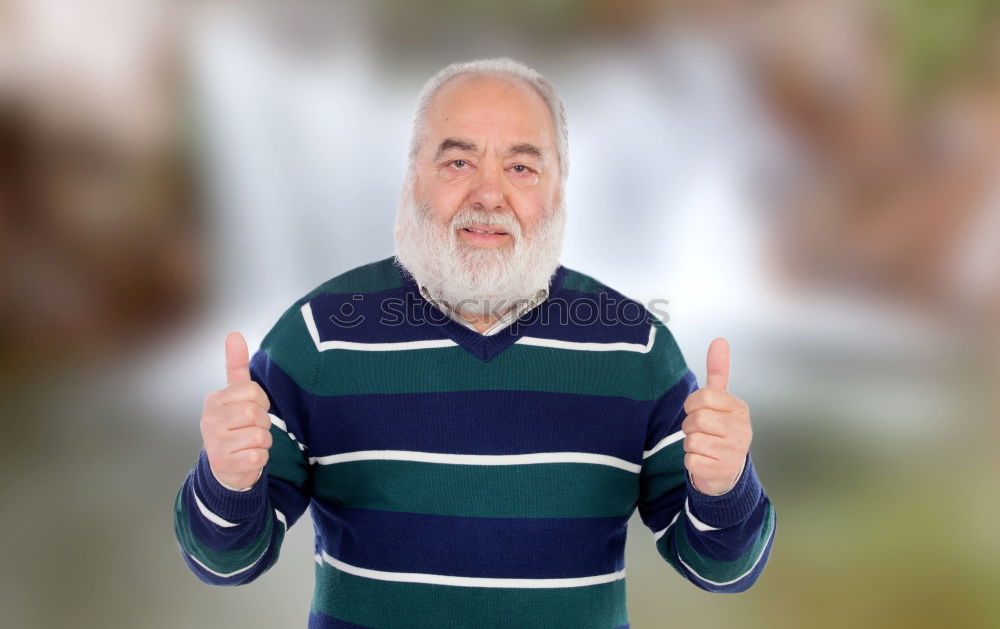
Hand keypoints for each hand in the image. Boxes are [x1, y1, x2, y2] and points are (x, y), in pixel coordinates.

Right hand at [200, 331, 272, 489]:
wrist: (224, 466)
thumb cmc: (234, 425)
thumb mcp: (235, 394)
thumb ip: (236, 365)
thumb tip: (233, 334)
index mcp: (214, 400)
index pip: (253, 391)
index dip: (262, 402)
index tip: (253, 409)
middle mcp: (209, 420)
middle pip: (256, 414)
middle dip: (263, 423)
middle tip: (252, 429)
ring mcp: (214, 443)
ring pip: (260, 436)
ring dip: (263, 442)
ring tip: (249, 443)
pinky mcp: (224, 464)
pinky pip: (258, 457)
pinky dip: (260, 458)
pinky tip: (247, 457)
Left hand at [681, 338, 752, 495]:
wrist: (728, 470)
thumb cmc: (720, 429)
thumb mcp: (721, 400)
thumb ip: (719, 371)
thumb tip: (719, 340)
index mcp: (739, 409)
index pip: (704, 396)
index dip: (693, 404)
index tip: (698, 410)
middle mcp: (741, 429)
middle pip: (696, 419)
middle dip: (690, 426)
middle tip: (701, 431)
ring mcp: (734, 452)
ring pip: (691, 440)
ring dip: (690, 444)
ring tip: (704, 446)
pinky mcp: (722, 471)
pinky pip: (691, 460)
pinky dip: (692, 461)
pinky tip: (705, 461)